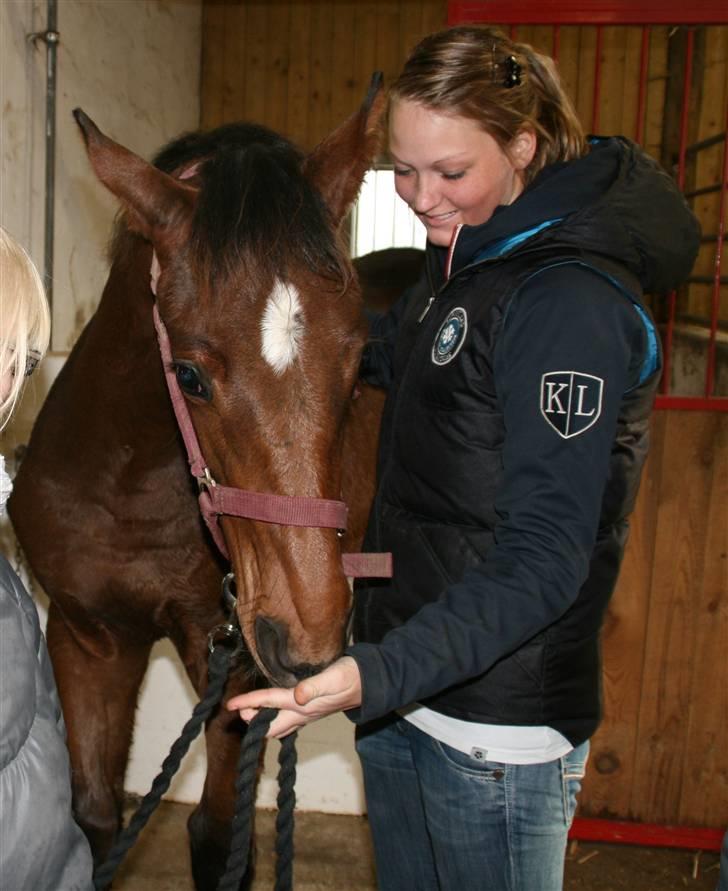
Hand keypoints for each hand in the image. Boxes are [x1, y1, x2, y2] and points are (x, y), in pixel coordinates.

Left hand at [226, 656, 361, 738]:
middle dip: (252, 719)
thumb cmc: (351, 677)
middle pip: (270, 726)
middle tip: (239, 709)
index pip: (269, 703)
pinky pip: (286, 722)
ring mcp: (307, 716)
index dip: (249, 703)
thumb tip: (297, 696)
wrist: (369, 684)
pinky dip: (273, 719)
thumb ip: (315, 687)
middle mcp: (302, 713)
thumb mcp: (334, 677)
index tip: (231, 705)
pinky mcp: (311, 712)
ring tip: (250, 711)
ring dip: (262, 722)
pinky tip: (272, 712)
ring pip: (277, 727)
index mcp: (303, 704)